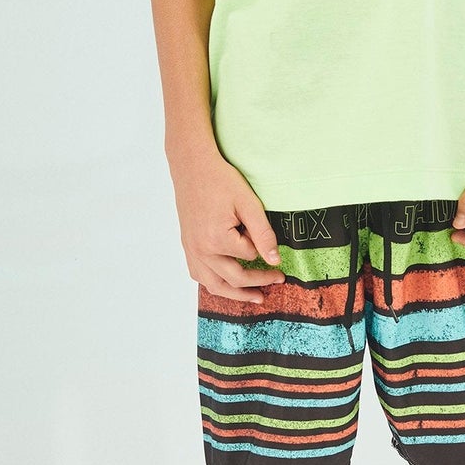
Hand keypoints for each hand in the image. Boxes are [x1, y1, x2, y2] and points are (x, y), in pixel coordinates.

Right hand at [170, 145, 285, 304]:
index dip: (261, 246)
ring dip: (235, 295)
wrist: (192, 167)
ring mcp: (191, 250)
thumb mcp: (248, 203)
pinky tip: (224, 284)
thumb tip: (275, 260)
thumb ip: (263, 234)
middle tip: (278, 280)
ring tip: (255, 297)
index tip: (267, 237)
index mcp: (217, 240)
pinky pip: (198, 275)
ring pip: (213, 285)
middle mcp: (201, 251)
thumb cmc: (220, 181)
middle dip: (258, 281)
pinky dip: (213, 283)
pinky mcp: (187, 246)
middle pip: (234, 278)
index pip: (249, 255)